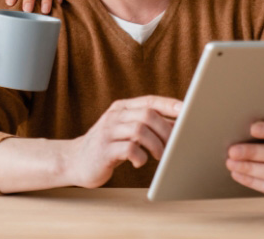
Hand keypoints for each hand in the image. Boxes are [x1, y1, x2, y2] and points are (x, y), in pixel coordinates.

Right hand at [65, 96, 181, 188]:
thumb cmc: (108, 145)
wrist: (75, 160)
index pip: (150, 100)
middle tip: (173, 145)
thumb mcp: (125, 130)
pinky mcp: (104, 150)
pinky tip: (140, 162)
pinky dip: (140, 156)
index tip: (187, 110)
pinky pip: (128, 149)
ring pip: (139, 130)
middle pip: (148, 115)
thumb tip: (177, 126)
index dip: (169, 104)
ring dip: (156, 145)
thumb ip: (147, 125)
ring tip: (159, 156)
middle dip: (166, 130)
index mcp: (122, 107)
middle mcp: (115, 116)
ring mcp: (108, 131)